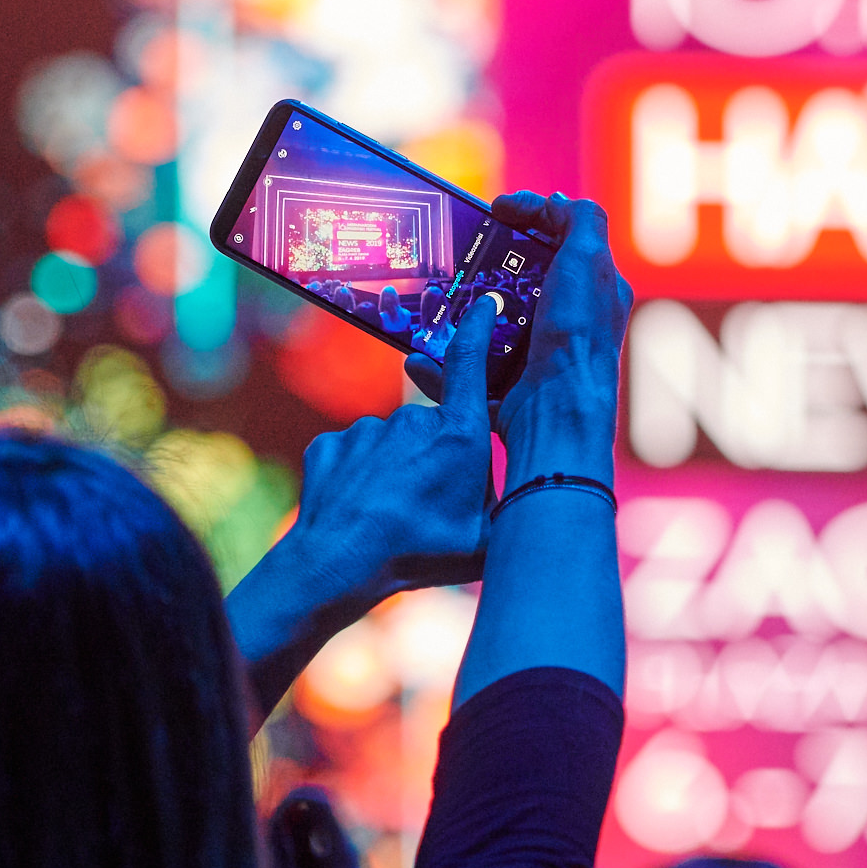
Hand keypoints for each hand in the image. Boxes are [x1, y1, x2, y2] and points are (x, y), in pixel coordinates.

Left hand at [227, 293, 501, 711]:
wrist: (340, 562)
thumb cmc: (420, 553)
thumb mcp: (487, 541)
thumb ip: (513, 513)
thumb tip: (535, 509)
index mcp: (460, 435)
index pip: (472, 363)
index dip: (480, 330)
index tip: (486, 306)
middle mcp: (414, 420)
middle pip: (434, 426)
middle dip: (437, 455)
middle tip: (432, 501)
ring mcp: (368, 429)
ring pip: (391, 444)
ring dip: (396, 470)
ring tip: (392, 514)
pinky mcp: (331, 443)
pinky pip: (353, 454)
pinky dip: (358, 477)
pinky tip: (360, 508)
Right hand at [409, 192, 629, 486]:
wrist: (555, 415)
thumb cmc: (576, 339)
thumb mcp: (588, 263)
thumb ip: (581, 221)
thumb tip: (555, 202)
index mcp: (590, 289)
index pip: (559, 238)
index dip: (528, 215)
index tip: (495, 209)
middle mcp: (567, 320)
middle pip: (518, 276)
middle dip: (483, 262)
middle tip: (457, 254)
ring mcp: (535, 353)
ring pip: (487, 321)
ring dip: (454, 311)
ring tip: (430, 300)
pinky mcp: (508, 384)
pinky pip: (466, 368)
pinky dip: (439, 363)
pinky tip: (419, 356)